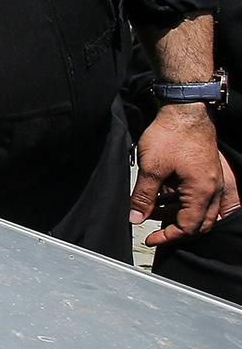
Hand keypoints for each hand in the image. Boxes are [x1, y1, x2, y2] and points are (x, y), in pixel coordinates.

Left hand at [130, 104, 227, 244]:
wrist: (185, 109)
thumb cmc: (171, 136)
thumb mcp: (151, 169)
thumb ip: (143, 197)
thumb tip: (135, 219)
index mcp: (202, 192)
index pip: (189, 227)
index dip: (168, 237)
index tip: (149, 239)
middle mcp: (213, 189)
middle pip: (199, 223)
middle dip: (175, 229)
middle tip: (152, 230)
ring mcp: (213, 180)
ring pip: (200, 210)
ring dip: (176, 214)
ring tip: (150, 210)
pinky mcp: (207, 171)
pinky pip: (199, 196)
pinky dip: (181, 201)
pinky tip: (162, 196)